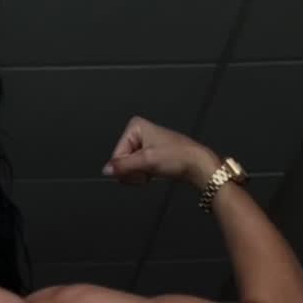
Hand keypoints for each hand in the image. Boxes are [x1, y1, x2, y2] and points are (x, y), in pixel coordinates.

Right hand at [103, 117, 217, 190]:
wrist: (196, 165)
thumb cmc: (178, 156)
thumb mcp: (147, 161)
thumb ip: (123, 166)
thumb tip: (106, 170)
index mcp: (136, 127)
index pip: (117, 154)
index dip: (127, 166)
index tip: (141, 167)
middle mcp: (139, 133)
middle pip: (122, 161)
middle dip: (133, 171)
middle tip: (148, 170)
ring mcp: (144, 145)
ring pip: (129, 167)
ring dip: (139, 174)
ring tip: (154, 170)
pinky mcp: (149, 155)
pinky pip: (137, 170)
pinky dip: (144, 175)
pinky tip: (155, 172)